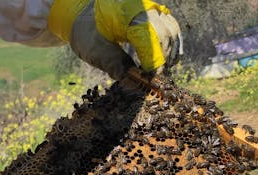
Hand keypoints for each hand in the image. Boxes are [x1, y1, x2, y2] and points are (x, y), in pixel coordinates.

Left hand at [49, 0, 180, 78]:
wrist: (86, 19)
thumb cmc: (88, 34)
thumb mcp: (94, 51)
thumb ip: (113, 66)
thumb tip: (133, 84)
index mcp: (125, 13)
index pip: (147, 37)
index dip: (152, 60)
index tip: (149, 78)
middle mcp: (142, 7)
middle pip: (164, 34)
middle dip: (161, 59)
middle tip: (153, 79)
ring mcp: (151, 9)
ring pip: (171, 31)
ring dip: (169, 54)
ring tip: (158, 73)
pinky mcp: (156, 15)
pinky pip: (171, 29)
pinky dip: (171, 47)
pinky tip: (165, 62)